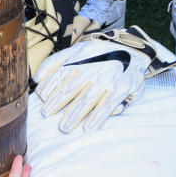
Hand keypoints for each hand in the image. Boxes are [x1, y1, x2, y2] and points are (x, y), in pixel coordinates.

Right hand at [34, 30, 150, 132]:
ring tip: (45, 109)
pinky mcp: (79, 50)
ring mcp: (90, 59)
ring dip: (55, 96)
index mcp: (120, 83)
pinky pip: (60, 59)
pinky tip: (39, 81)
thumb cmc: (131, 74)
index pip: (107, 103)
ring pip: (69, 79)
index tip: (86, 130)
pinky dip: (47, 69)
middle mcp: (104, 71)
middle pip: (85, 95)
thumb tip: (112, 112)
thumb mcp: (136, 89)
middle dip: (72, 113)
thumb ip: (125, 102)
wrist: (130, 46)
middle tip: (62, 128)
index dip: (97, 117)